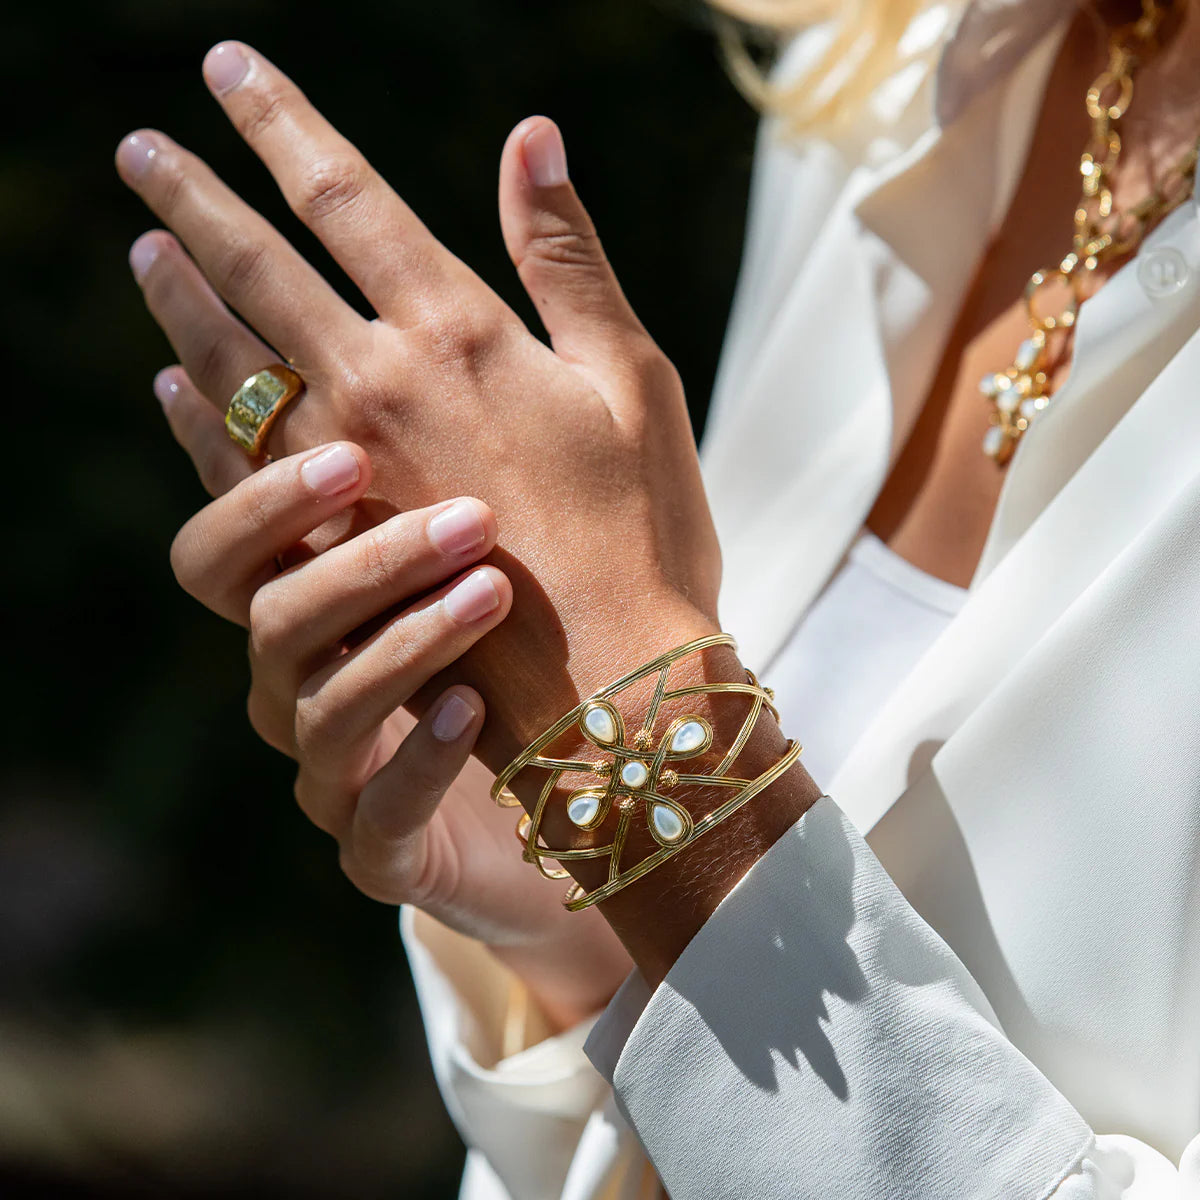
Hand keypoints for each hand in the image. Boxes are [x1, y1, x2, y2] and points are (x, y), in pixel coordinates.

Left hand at [118, 40, 722, 779]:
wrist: (611, 685)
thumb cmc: (644, 531)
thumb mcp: (633, 379)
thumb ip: (568, 258)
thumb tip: (532, 135)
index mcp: (457, 334)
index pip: (343, 194)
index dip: (280, 122)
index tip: (229, 68)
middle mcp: (376, 389)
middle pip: (256, 265)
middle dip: (192, 197)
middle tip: (138, 151)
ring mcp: (338, 475)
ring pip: (226, 361)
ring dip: (178, 297)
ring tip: (143, 249)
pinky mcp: (325, 551)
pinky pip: (229, 470)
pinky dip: (194, 418)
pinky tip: (170, 390)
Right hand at [161, 377, 633, 1026]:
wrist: (598, 784)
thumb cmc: (563, 638)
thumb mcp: (525, 531)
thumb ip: (457, 444)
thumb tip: (415, 313)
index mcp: (325, 602)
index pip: (236, 536)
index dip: (250, 483)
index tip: (339, 439)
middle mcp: (311, 683)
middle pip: (263, 612)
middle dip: (349, 558)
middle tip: (458, 512)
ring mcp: (342, 771)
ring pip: (317, 707)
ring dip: (402, 642)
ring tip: (491, 593)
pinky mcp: (388, 850)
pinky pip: (376, 819)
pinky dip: (419, 759)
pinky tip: (474, 708)